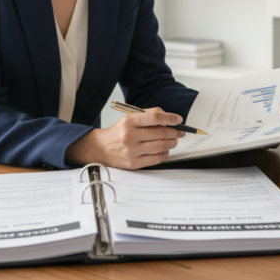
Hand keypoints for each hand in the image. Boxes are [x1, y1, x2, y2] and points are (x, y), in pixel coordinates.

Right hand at [66, 107, 184, 169]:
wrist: (101, 149)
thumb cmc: (118, 132)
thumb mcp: (129, 118)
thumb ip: (148, 115)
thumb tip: (168, 118)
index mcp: (129, 121)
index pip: (155, 117)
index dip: (170, 118)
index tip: (178, 119)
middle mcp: (130, 136)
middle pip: (161, 133)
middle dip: (174, 132)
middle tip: (179, 132)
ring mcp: (132, 151)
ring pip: (161, 146)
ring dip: (172, 143)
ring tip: (173, 140)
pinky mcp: (134, 163)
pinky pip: (156, 159)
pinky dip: (165, 153)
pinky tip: (165, 149)